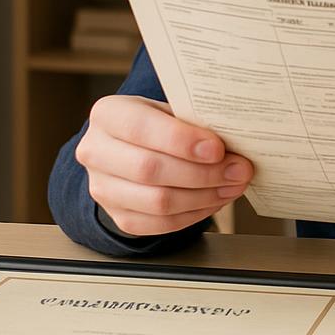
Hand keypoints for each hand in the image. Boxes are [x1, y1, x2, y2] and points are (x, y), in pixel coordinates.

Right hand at [76, 95, 253, 236]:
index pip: (141, 128)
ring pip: (158, 202)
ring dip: (204, 196)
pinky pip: (160, 224)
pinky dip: (195, 214)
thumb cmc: (157, 125)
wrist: (131, 149)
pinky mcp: (117, 215)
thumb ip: (193, 121)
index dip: (181, 140)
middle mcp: (96, 151)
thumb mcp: (170, 110)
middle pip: (150, 170)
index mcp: (108, 115)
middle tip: (238, 170)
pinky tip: (215, 200)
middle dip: (203, 173)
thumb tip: (235, 139)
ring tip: (233, 185)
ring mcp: (102, 188)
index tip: (217, 148)